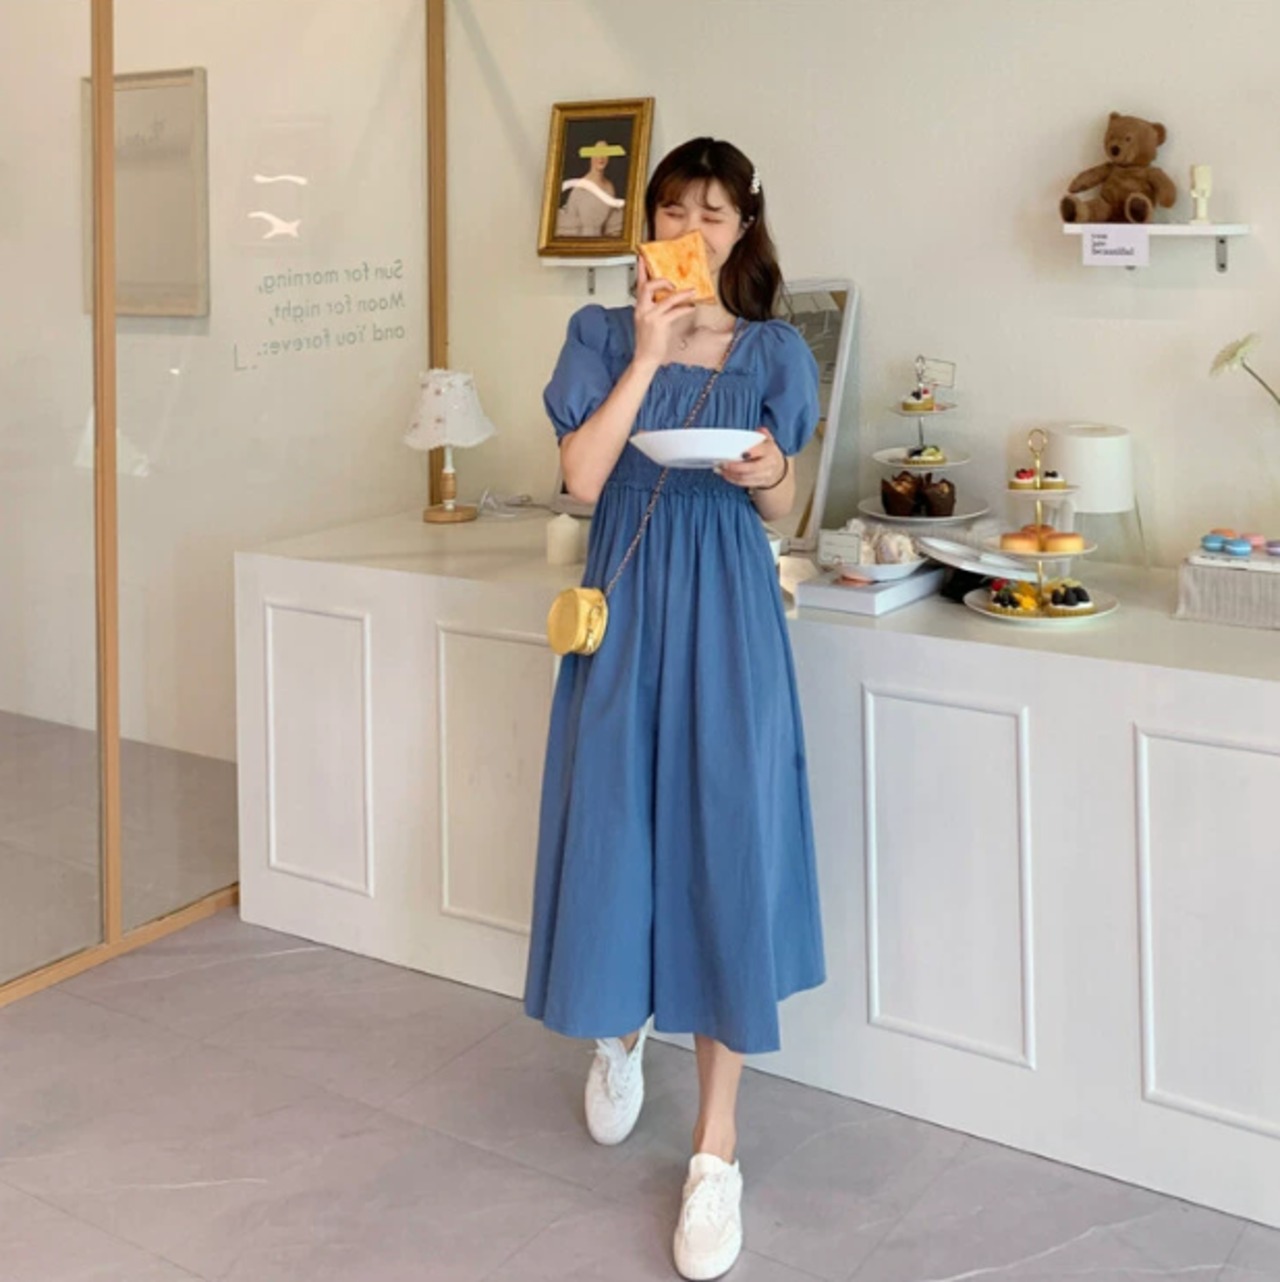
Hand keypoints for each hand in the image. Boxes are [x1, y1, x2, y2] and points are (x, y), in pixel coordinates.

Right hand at [632, 255, 694, 369]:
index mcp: (639, 307)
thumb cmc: (649, 341)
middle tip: (673, 283)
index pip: (639, 285)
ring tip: (692, 292)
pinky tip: (691, 307)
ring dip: (682, 294)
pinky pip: (675, 311)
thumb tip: (670, 298)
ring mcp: (650, 316)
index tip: (642, 257)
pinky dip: (685, 308)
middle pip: (648, 286)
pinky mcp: (659, 324)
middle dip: (662, 281)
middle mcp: (642, 309)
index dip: (641, 270)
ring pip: (667, 298)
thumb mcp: (649, 321)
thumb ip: (656, 308)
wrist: (645, 358)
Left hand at [718, 428, 785, 489]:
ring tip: (720, 469)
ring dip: (731, 474)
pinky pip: (743, 483)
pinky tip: (725, 474)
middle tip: (723, 463)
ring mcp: (763, 475)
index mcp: (769, 451)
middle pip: (750, 468)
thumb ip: (764, 435)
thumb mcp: (769, 442)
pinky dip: (732, 479)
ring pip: (745, 477)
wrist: (777, 470)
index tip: (740, 453)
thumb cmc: (769, 454)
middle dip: (735, 467)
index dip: (751, 452)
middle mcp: (768, 464)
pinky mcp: (757, 483)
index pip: (760, 451)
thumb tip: (760, 430)